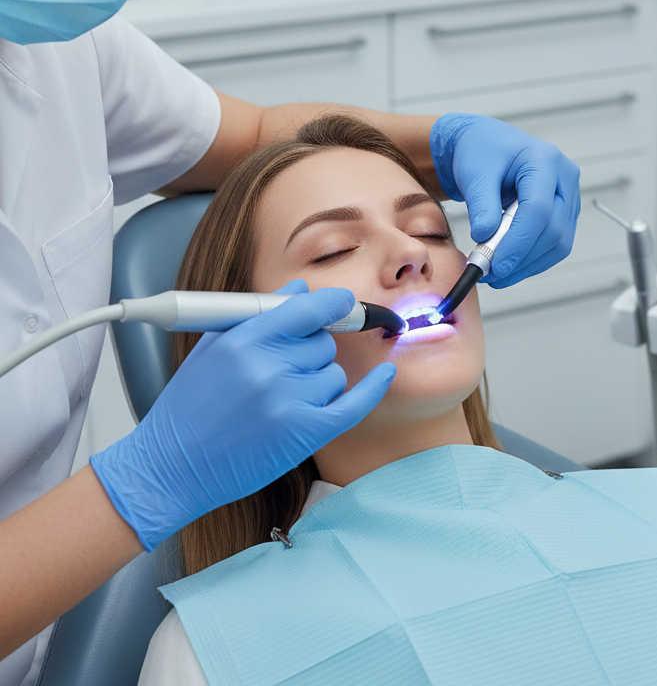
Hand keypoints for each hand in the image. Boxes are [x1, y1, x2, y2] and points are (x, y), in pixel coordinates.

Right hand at [90, 283, 394, 550]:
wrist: (168, 468)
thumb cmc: (188, 407)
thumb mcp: (214, 348)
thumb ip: (258, 315)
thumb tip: (300, 289)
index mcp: (244, 341)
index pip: (307, 308)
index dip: (332, 303)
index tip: (342, 303)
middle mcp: (269, 368)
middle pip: (323, 343)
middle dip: (310, 352)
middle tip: (283, 370)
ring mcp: (288, 402)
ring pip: (333, 374)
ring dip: (318, 381)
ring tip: (282, 399)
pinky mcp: (303, 434)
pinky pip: (353, 404)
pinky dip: (373, 388)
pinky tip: (386, 373)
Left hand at [430, 113, 580, 287]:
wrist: (488, 147)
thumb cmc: (482, 151)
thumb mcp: (474, 173)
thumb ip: (481, 205)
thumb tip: (485, 238)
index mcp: (544, 160)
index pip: (539, 209)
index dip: (518, 242)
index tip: (495, 265)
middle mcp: (564, 178)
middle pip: (553, 230)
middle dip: (522, 258)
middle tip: (490, 274)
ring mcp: (568, 197)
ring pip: (558, 243)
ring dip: (527, 265)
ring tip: (495, 274)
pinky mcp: (564, 214)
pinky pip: (555, 245)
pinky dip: (532, 261)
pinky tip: (509, 266)